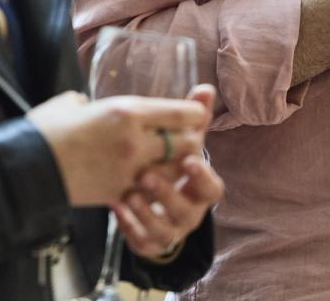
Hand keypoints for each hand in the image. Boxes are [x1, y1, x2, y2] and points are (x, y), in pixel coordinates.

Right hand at [27, 85, 211, 209]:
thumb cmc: (45, 128)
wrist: (27, 168)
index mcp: (126, 111)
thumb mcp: (73, 102)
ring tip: (172, 159)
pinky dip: (156, 186)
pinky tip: (151, 179)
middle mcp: (135, 142)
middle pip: (187, 144)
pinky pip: (152, 191)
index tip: (196, 110)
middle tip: (187, 137)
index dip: (196, 112)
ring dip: (178, 165)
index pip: (181, 113)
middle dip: (192, 140)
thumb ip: (92, 103)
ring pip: (175, 171)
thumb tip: (92, 106)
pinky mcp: (120, 194)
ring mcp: (130, 171)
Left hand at [113, 85, 223, 261]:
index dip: (203, 177)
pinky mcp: (149, 241)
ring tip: (129, 193)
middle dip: (169, 195)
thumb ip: (191, 117)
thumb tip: (206, 87)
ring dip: (149, 212)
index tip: (188, 161)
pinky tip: (116, 206)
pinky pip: (144, 242)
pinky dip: (131, 227)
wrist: (143, 191)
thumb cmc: (165, 161)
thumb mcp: (176, 138)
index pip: (213, 189)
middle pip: (190, 213)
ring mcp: (170, 229)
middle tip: (146, 176)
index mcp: (199, 188)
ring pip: (166, 232)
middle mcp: (189, 212)